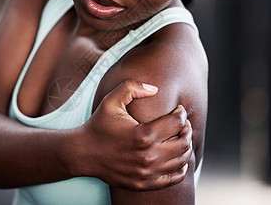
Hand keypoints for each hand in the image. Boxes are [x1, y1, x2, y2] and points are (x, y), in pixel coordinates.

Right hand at [76, 79, 192, 189]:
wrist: (83, 153)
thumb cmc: (99, 125)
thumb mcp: (111, 100)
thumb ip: (132, 87)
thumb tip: (155, 89)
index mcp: (143, 135)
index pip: (177, 122)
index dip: (182, 113)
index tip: (179, 110)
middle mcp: (148, 156)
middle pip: (184, 142)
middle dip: (187, 129)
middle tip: (183, 123)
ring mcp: (147, 172)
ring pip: (181, 161)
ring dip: (185, 146)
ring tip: (180, 137)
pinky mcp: (143, 183)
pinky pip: (173, 178)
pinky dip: (181, 167)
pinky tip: (177, 157)